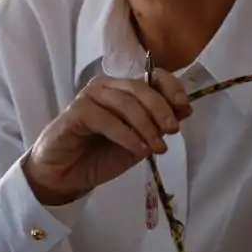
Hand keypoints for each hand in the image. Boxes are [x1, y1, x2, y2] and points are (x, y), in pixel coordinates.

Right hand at [22, 70, 191, 207]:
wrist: (65, 175)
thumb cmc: (99, 155)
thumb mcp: (138, 141)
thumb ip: (157, 125)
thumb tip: (185, 109)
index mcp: (122, 89)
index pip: (151, 76)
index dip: (171, 88)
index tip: (184, 107)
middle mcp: (106, 86)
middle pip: (140, 87)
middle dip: (160, 109)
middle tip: (172, 131)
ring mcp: (89, 97)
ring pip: (125, 102)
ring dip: (146, 126)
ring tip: (156, 148)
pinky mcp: (75, 113)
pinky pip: (106, 119)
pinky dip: (126, 135)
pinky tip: (138, 150)